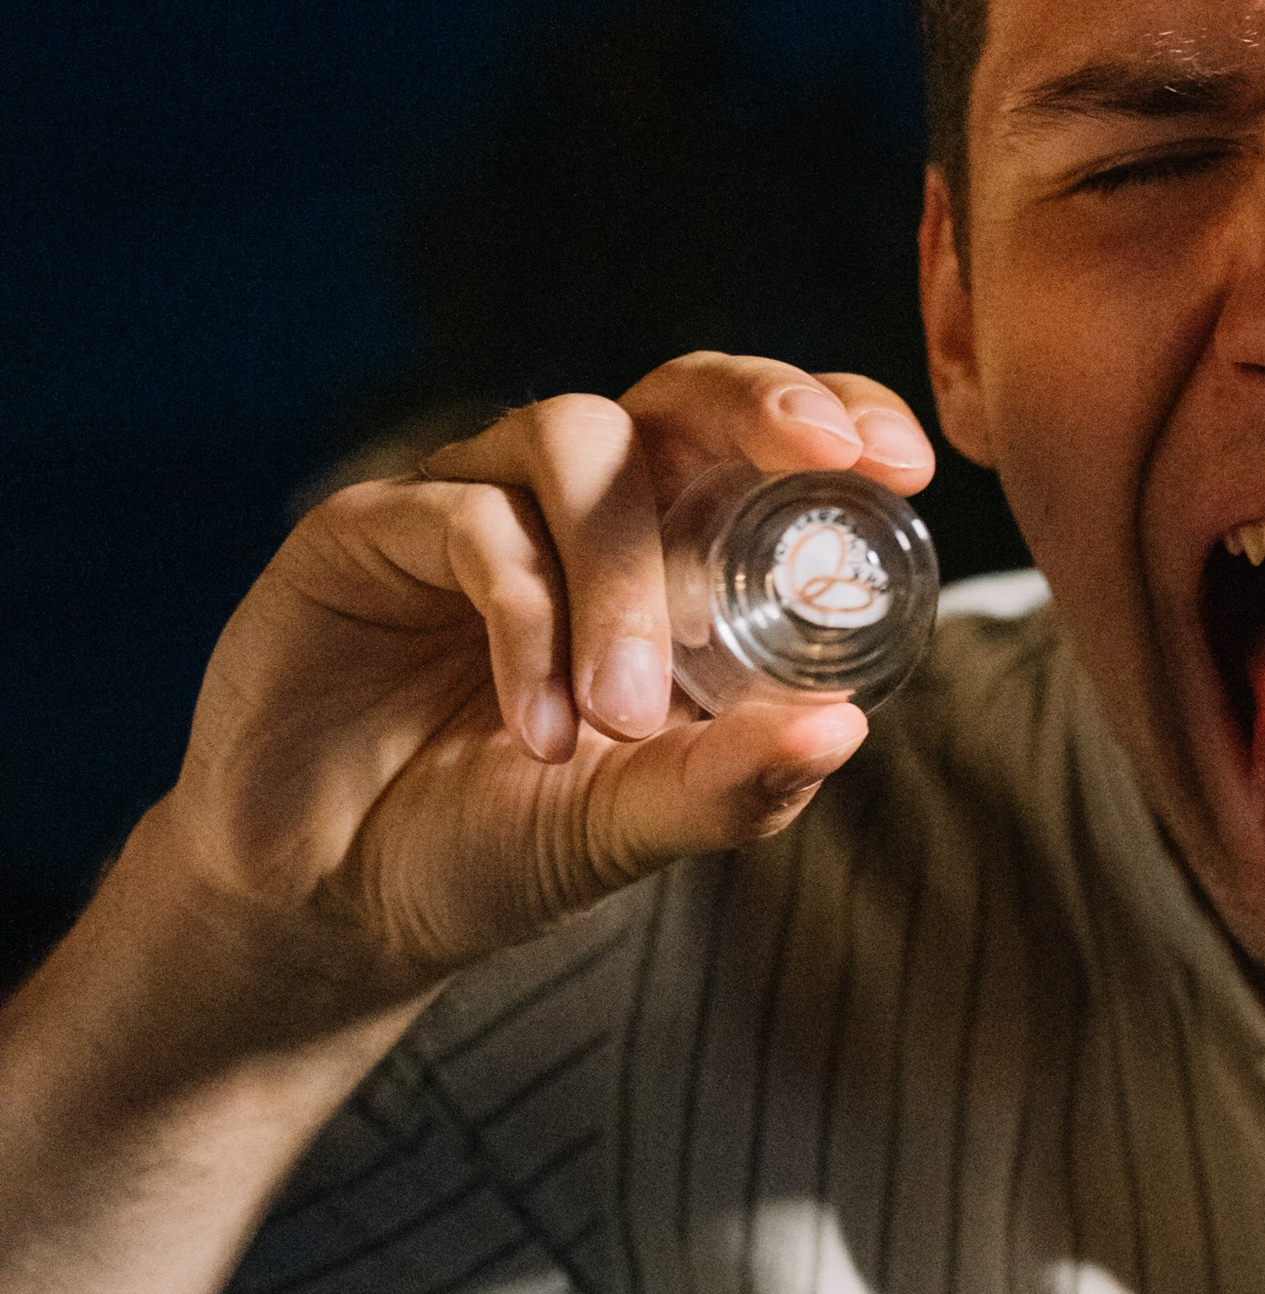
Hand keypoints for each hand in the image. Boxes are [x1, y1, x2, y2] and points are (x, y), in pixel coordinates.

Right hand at [162, 358, 933, 997]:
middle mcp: (575, 506)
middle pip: (679, 389)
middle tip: (827, 456)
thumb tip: (845, 729)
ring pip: (577, 441)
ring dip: (623, 580)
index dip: (837, 417)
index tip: (909, 465)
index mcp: (668, 555)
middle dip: (763, 403)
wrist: (326, 904)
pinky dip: (524, 619)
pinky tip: (535, 729)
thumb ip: (729, 785)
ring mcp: (470, 502)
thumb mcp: (628, 827)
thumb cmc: (492, 843)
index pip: (761, 444)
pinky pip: (469, 522)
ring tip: (621, 720)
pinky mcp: (365, 529)